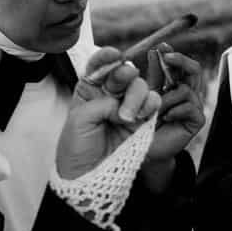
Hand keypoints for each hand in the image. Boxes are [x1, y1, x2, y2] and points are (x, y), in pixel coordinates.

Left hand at [57, 47, 160, 179]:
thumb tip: (124, 103)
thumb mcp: (80, 119)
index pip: (99, 66)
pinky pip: (153, 102)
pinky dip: (151, 104)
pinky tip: (142, 115)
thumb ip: (103, 103)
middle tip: (125, 76)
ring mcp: (127, 106)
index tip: (114, 55)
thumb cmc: (77, 149)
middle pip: (123, 73)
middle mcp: (109, 95)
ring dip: (136, 95)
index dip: (106, 57)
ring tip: (127, 117)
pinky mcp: (143, 120)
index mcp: (90, 91)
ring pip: (140, 86)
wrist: (90, 175)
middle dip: (125, 73)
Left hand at [141, 44, 206, 191]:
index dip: (171, 54)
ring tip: (155, 109)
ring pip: (187, 89)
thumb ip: (150, 76)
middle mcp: (185, 93)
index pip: (178, 64)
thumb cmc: (139, 123)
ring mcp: (193, 106)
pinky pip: (190, 107)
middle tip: (167, 57)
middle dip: (180, 61)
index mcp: (173, 84)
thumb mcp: (142, 96)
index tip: (161, 47)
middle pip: (193, 69)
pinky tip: (164, 118)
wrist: (142, 150)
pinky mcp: (197, 120)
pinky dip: (175, 110)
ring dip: (168, 97)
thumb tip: (153, 51)